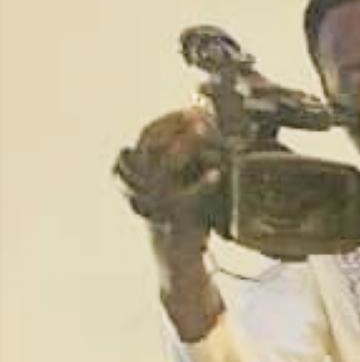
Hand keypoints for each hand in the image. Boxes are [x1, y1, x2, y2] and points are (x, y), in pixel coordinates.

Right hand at [114, 108, 222, 245]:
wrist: (177, 254)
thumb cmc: (183, 211)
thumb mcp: (181, 178)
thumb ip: (186, 154)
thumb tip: (203, 120)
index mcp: (140, 169)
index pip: (148, 133)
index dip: (169, 118)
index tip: (192, 107)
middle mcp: (142, 180)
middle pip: (152, 141)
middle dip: (176, 124)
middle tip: (200, 115)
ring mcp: (156, 197)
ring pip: (164, 162)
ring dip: (186, 143)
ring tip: (207, 131)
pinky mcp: (173, 215)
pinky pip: (187, 196)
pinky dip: (202, 184)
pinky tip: (217, 174)